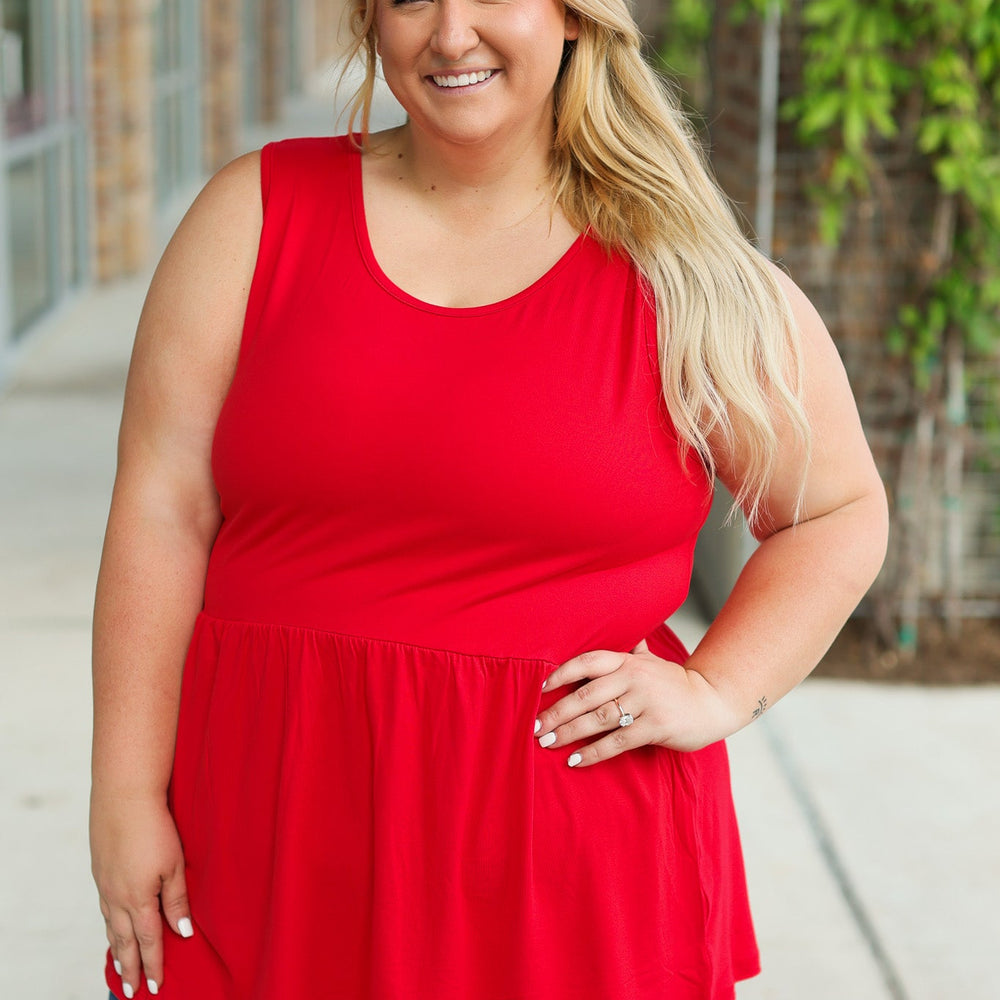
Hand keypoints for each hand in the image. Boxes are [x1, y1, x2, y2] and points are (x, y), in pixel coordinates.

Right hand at [90, 794, 192, 996]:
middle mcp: (116, 897)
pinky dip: (108, 924)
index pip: (149, 941)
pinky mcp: (99, 869)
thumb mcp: (174, 866)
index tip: (153, 987)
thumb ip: (177, 901)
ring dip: (117, 947)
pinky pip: (103, 906)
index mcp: (138, 899)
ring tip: (121, 964)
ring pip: (110, 925)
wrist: (123, 796)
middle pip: (124, 940)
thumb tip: (182, 933)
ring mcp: (104, 884)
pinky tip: (111, 924)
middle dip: (129, 966)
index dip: (152, 965)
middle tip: (130, 991)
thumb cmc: (155, 828)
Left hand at [534, 640, 742, 764]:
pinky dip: (593, 752)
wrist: (712, 702)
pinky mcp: (655, 727)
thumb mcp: (652, 661)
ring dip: (569, 732)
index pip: (588, 661)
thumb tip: (622, 635)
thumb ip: (632, 650)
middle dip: (557, 711)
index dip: (562, 673)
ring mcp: (645, 703)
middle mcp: (634, 678)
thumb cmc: (675, 683)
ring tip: (548, 743)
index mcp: (628, 662)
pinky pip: (617, 741)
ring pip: (598, 718)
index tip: (541, 688)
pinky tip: (575, 760)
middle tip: (535, 726)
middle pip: (586, 694)